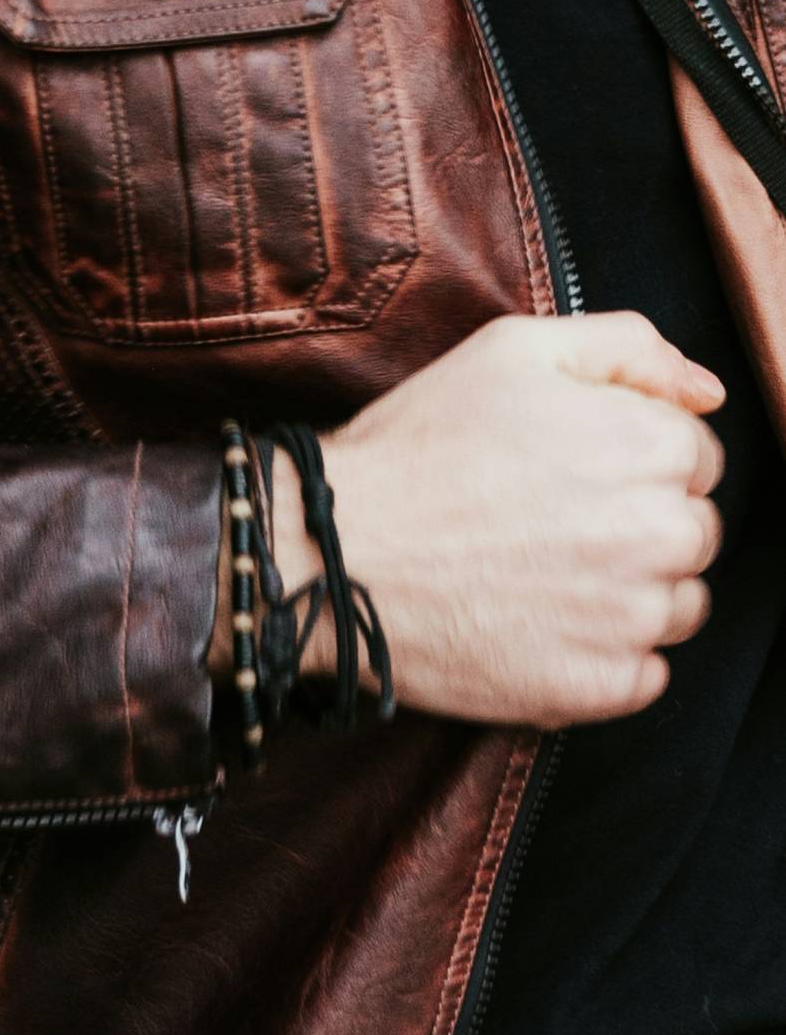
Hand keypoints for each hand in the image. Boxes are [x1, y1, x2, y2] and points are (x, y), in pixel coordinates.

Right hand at [249, 313, 726, 728]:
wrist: (328, 555)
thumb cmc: (414, 448)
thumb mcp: (514, 351)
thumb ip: (629, 348)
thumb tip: (707, 392)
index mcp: (651, 444)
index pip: (697, 460)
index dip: (632, 463)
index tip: (568, 478)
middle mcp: (658, 532)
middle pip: (695, 536)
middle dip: (638, 530)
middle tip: (547, 531)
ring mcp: (629, 617)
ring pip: (678, 609)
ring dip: (629, 599)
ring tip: (541, 583)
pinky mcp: (594, 686)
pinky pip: (645, 678)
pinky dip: (605, 663)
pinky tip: (540, 633)